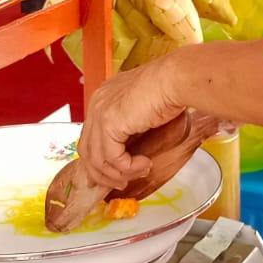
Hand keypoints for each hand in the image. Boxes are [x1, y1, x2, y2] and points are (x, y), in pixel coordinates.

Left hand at [76, 56, 186, 189]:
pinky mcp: (109, 123)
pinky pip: (112, 158)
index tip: (115, 175)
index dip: (100, 161)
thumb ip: (131, 128)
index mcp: (103, 98)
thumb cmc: (169, 89)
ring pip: (97, 159)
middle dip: (103, 173)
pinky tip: (144, 164)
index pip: (90, 137)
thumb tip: (132, 153)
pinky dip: (127, 167)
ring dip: (118, 173)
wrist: (175, 79)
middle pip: (87, 151)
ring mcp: (100, 113)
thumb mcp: (142, 110)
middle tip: (122, 183)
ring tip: (140, 171)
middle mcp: (97, 104)